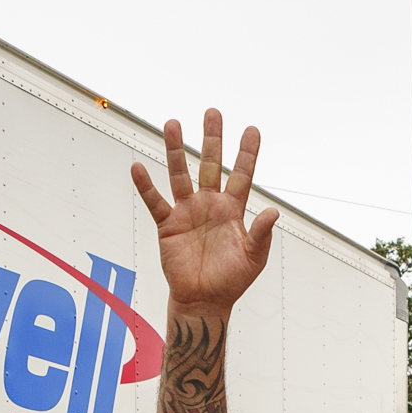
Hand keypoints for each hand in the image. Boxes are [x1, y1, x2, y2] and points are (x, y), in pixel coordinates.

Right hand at [131, 109, 277, 314]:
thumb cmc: (233, 280)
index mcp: (233, 209)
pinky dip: (146, 185)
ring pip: (181, 174)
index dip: (247, 153)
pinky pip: (155, 201)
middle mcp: (210, 204)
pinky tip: (138, 167)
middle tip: (212, 113)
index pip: (242, 175)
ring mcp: (188, 211)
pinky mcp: (168, 224)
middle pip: (211, 164)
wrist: (205, 299)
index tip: (252, 129)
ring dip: (176, 150)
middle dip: (212, 139)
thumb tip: (273, 212)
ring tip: (172, 124)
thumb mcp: (254, 258)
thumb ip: (261, 234)